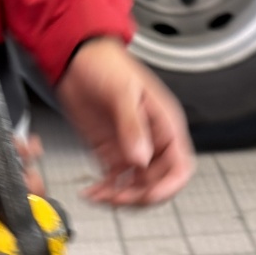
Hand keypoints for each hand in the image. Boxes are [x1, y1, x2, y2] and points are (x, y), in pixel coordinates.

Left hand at [57, 38, 194, 206]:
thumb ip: (132, 125)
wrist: (75, 57)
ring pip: (137, 187)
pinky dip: (105, 192)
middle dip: (139, 196)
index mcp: (165, 124)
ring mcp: (131, 148)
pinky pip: (114, 181)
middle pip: (158, 183)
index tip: (148, 195)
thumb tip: (140, 158)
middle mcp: (151, 139)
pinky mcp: (110, 152)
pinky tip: (93, 192)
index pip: (180, 166)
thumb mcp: (122, 91)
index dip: (168, 186)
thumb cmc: (105, 63)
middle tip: (117, 197)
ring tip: (101, 197)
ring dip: (121, 197)